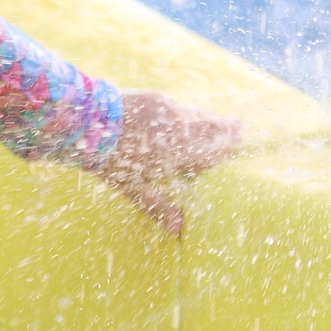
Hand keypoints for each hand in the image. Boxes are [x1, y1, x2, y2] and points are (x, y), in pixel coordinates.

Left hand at [94, 91, 241, 235]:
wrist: (91, 123)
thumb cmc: (111, 161)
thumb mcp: (133, 189)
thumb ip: (158, 206)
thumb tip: (179, 231)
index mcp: (178, 155)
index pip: (211, 152)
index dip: (227, 148)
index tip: (240, 143)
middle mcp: (179, 132)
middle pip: (210, 129)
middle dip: (225, 129)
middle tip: (240, 126)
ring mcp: (169, 112)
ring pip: (196, 116)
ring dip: (209, 119)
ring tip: (222, 120)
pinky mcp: (156, 99)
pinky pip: (178, 107)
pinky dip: (187, 112)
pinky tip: (188, 113)